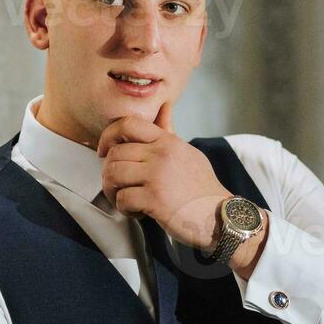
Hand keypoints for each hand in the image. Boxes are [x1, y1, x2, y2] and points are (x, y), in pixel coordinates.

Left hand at [96, 101, 231, 252]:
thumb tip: (164, 106)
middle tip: (119, 188)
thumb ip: (168, 133)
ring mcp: (157, 176)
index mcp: (167, 142)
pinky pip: (122, 199)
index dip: (108, 136)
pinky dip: (125, 209)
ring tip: (127, 200)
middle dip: (109, 173)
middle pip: (114, 154)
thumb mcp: (187, 153)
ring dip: (112, 192)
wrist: (220, 217)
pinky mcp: (155, 199)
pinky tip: (140, 212)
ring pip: (112, 175)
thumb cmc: (201, 188)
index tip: (104, 152)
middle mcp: (162, 154)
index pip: (128, 123)